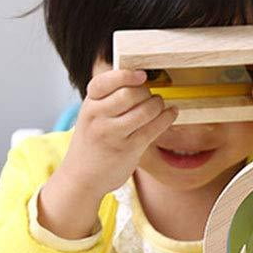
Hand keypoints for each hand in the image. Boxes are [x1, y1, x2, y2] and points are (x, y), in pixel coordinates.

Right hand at [39, 68, 176, 238]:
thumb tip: (140, 77)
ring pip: (145, 110)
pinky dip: (167, 117)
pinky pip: (154, 128)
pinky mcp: (128, 149)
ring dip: (158, 104)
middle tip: (149, 96)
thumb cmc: (92, 143)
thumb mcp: (92, 116)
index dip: (125, 75)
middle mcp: (98, 117)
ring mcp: (112, 134)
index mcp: (89, 104)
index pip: (104, 81)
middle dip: (146, 92)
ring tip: (158, 106)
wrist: (81, 178)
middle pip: (130, 93)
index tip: (141, 75)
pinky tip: (171, 113)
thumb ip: (109, 99)